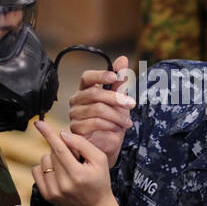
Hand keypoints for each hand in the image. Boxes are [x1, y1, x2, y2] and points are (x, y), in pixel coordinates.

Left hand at [32, 119, 120, 205]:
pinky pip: (36, 171)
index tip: (38, 123)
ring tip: (67, 167)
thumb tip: (62, 135)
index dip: (48, 134)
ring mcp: (53, 191)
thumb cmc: (100, 181)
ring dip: (53, 159)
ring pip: (43, 161)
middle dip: (61, 149)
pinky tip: (57, 173)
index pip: (59, 149)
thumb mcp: (100, 159)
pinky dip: (45, 168)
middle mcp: (63, 184)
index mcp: (77, 174)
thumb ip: (82, 144)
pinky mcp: (46, 195)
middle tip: (74, 158)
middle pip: (52, 153)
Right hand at [68, 54, 133, 168]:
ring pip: (97, 109)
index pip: (87, 77)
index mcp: (86, 90)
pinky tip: (117, 128)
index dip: (100, 75)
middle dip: (116, 98)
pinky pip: (94, 123)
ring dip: (116, 115)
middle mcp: (77, 100)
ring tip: (127, 122)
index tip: (115, 76)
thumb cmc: (112, 121)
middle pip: (95, 93)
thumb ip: (120, 81)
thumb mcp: (119, 100)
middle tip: (132, 104)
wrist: (108, 147)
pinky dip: (110, 125)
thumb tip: (123, 58)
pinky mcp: (76, 129)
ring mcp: (74, 115)